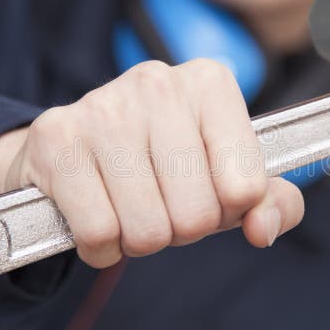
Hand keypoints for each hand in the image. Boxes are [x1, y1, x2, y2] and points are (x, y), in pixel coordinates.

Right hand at [0, 59, 303, 267]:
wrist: (73, 146)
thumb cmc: (164, 163)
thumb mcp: (228, 175)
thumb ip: (272, 202)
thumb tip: (262, 229)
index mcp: (210, 83)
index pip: (246, 188)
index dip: (229, 209)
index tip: (210, 191)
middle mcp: (158, 83)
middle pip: (196, 215)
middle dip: (182, 229)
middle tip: (163, 205)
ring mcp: (103, 107)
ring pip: (147, 230)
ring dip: (140, 240)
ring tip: (130, 207)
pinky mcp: (56, 139)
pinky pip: (98, 233)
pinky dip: (101, 246)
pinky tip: (98, 214)